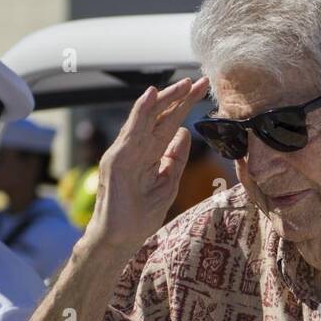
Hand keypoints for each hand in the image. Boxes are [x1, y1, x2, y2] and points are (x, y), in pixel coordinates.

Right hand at [85, 76, 209, 255]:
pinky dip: (141, 111)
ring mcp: (124, 152)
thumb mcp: (167, 183)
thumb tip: (184, 133)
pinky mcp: (116, 159)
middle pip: (161, 117)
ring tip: (183, 85)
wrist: (119, 239)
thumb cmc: (138, 216)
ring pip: (147, 117)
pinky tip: (152, 95)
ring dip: (165, 99)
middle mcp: (136, 148)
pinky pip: (131, 130)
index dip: (185, 107)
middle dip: (180, 98)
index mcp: (149, 154)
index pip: (170, 124)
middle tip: (201, 81)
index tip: (203, 91)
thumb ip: (175, 158)